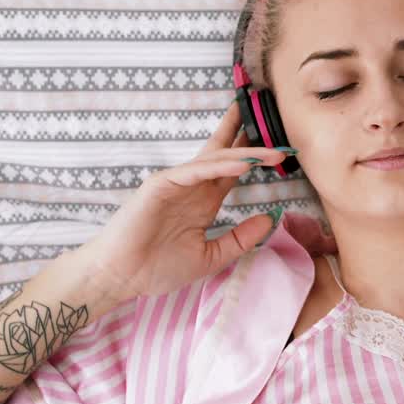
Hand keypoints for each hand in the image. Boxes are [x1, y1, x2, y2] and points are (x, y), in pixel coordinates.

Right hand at [75, 100, 297, 301]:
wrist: (121, 278)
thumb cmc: (158, 268)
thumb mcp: (211, 256)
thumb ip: (240, 238)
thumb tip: (270, 218)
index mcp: (203, 201)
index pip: (232, 171)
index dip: (255, 158)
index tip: (282, 150)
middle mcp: (192, 187)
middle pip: (224, 154)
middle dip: (248, 138)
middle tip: (276, 124)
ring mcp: (176, 183)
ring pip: (215, 160)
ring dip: (244, 151)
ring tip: (273, 149)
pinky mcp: (161, 184)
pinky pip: (195, 170)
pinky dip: (219, 165)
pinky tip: (243, 162)